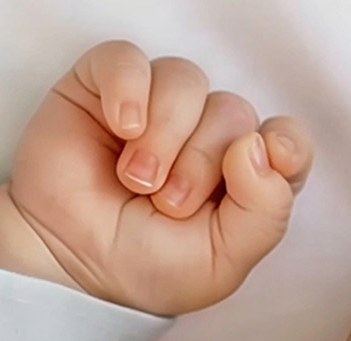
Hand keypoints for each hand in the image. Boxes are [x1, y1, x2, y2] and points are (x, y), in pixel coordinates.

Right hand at [0, 41, 311, 314]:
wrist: (65, 268)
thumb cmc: (138, 268)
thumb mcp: (219, 264)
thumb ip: (264, 214)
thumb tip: (259, 145)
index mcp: (238, 178)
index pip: (284, 139)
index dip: (282, 145)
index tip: (257, 164)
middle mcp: (203, 135)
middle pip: (232, 112)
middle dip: (201, 163)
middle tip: (165, 204)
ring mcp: (155, 109)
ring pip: (185, 82)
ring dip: (164, 137)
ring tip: (134, 181)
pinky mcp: (106, 89)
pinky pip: (129, 61)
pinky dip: (129, 90)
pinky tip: (122, 129)